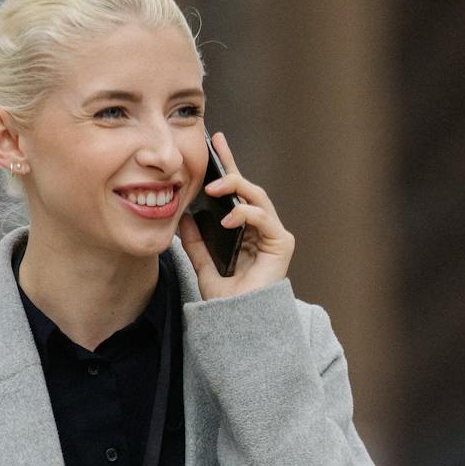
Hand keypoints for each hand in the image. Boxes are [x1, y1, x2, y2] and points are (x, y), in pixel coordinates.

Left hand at [178, 130, 293, 299]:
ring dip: (236, 189)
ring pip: (257, 197)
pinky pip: (263, 218)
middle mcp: (261, 228)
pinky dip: (246, 214)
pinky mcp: (281, 243)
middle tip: (214, 149)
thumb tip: (182, 215)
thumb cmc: (226, 299)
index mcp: (244, 230)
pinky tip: (229, 218)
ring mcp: (273, 234)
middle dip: (231, 167)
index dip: (226, 166)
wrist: (239, 324)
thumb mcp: (203, 264)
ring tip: (213, 188)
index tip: (214, 141)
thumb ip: (195, 241)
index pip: (235, 193)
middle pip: (247, 188)